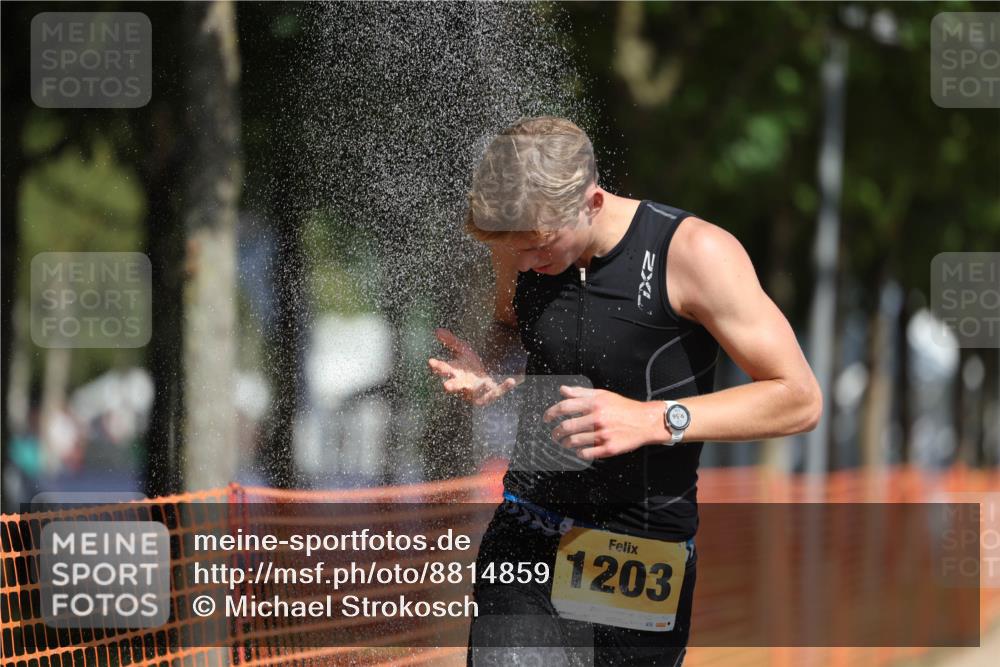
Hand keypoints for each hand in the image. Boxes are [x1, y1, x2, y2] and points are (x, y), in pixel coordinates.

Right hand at [428, 328, 518, 405]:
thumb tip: (437, 330)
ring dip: (478, 388)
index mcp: (456, 372)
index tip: (431, 362)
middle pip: (456, 385)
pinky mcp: (490, 394)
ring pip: (475, 392)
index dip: (437, 366)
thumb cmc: (471, 366)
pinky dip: (503, 387)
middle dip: (452, 385)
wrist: (487, 380)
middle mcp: (464, 384)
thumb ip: (451, 342)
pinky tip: (511, 381)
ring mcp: (477, 391)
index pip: (445, 369)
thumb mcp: (463, 351)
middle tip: (446, 386)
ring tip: (482, 383)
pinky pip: (497, 392)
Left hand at [543, 385, 658, 459]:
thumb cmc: (623, 407)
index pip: (565, 407)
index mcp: (595, 404)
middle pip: (566, 427)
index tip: (546, 418)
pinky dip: (579, 453)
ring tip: (565, 443)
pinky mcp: (609, 448)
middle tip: (554, 434)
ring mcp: (603, 434)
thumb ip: (581, 392)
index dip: (551, 413)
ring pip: (574, 442)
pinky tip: (579, 450)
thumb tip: (562, 390)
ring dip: (565, 443)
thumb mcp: (603, 395)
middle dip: (555, 433)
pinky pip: (586, 454)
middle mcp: (597, 418)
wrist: (645, 421)